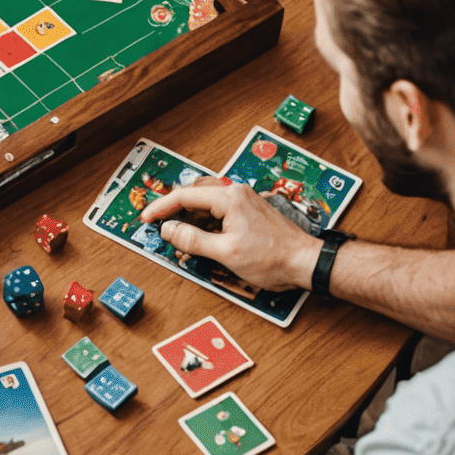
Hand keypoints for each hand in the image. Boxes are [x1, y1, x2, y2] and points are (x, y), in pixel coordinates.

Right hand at [141, 180, 321, 292]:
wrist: (308, 262)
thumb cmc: (273, 259)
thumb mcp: (226, 253)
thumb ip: (193, 240)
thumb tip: (168, 229)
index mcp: (229, 198)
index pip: (183, 196)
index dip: (160, 208)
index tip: (146, 218)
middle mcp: (236, 192)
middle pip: (193, 194)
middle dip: (173, 209)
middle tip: (158, 224)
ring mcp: (245, 200)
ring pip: (206, 200)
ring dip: (189, 215)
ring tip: (179, 232)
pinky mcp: (250, 210)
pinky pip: (219, 208)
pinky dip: (205, 219)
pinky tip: (202, 234)